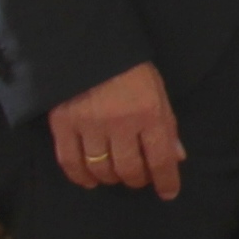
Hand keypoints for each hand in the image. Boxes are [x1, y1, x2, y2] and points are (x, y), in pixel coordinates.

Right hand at [48, 61, 182, 197]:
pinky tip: (90, 180)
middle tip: (139, 178)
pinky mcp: (62, 125)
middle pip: (130, 169)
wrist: (87, 45)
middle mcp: (120, 123)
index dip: (166, 181)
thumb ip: (166, 127)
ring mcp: (89, 125)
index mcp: (149, 114)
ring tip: (116, 175)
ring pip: (102, 169)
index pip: (161, 159)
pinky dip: (81, 176)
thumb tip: (176, 158)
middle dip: (138, 180)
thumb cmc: (129, 69)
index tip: (168, 193)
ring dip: (112, 178)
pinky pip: (70, 162)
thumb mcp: (158, 92)